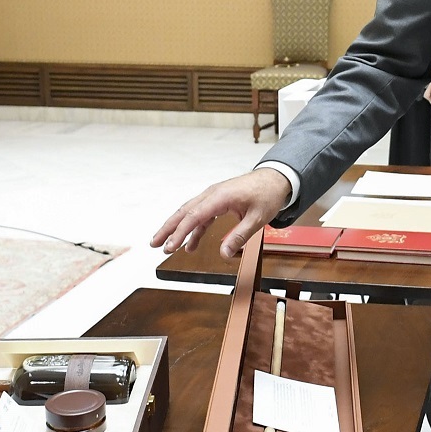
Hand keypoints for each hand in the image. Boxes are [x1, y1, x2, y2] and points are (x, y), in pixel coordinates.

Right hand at [151, 168, 291, 257]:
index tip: (170, 246)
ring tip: (166, 246)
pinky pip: (201, 215)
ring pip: (189, 212)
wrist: (276, 178)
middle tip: (154, 244)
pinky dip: (193, 229)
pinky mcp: (217, 200)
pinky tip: (190, 244)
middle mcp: (213, 194)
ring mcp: (214, 196)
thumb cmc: (267, 194)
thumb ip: (240, 236)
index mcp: (221, 196)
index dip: (180, 232)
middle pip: (184, 212)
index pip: (194, 216)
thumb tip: (224, 253)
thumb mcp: (258, 218)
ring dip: (177, 228)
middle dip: (168, 229)